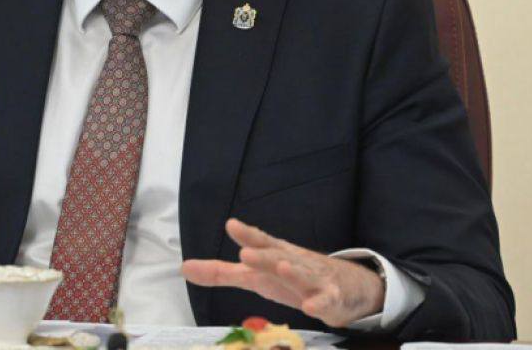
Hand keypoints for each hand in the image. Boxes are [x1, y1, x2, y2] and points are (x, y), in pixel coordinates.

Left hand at [181, 218, 384, 327]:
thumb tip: (184, 268)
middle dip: (263, 255)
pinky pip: (326, 301)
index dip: (247, 235)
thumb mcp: (255, 275)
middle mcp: (293, 262)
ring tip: (281, 268)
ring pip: (303, 276)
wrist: (347, 285)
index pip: (260, 242)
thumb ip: (221, 273)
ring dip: (293, 272)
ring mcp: (314, 280)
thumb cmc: (291, 276)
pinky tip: (311, 306)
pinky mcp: (331, 299)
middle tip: (246, 255)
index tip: (231, 225)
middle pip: (278, 257)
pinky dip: (320, 303)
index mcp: (274, 254)